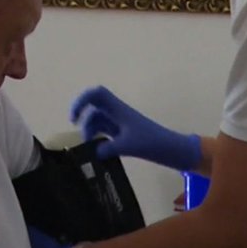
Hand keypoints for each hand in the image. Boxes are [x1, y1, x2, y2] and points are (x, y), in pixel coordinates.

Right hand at [69, 86, 200, 170]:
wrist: (172, 150)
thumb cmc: (152, 143)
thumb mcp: (128, 146)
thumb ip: (108, 148)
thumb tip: (95, 152)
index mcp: (119, 110)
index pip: (97, 94)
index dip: (82, 101)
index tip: (74, 118)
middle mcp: (118, 114)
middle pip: (95, 107)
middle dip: (84, 118)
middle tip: (81, 136)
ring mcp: (121, 124)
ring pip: (99, 121)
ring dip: (91, 131)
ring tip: (90, 147)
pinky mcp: (125, 135)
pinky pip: (106, 132)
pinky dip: (99, 139)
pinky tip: (98, 151)